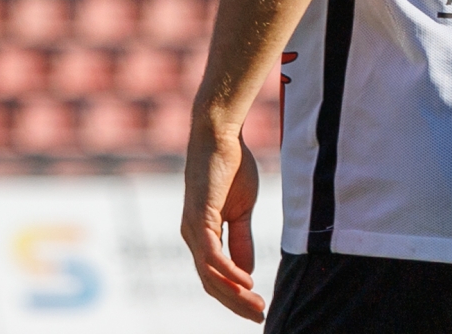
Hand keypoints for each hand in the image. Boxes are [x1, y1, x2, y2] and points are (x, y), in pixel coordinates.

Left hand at [181, 116, 264, 321]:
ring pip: (210, 274)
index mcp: (200, 234)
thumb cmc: (231, 166)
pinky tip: (247, 281)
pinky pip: (211, 255)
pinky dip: (229, 271)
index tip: (257, 308)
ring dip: (234, 293)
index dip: (234, 296)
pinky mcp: (199, 217)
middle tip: (260, 316)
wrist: (220, 134)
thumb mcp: (241, 210)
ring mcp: (192, 227)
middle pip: (211, 282)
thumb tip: (248, 272)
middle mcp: (191, 235)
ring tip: (257, 306)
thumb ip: (241, 240)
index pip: (214, 276)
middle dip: (236, 303)